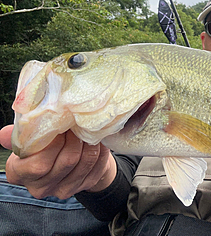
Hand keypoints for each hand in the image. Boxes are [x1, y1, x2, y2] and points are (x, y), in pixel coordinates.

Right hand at [0, 125, 115, 198]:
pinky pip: (98, 165)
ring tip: (88, 129)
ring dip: (90, 142)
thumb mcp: (30, 138)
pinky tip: (97, 140)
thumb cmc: (45, 144)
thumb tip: (4, 133)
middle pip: (67, 161)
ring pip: (85, 162)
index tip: (61, 126)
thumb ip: (21, 135)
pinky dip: (100, 150)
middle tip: (78, 123)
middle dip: (76, 138)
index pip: (39, 164)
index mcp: (20, 174)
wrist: (67, 156)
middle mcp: (40, 187)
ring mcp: (64, 190)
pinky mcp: (84, 186)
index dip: (54, 144)